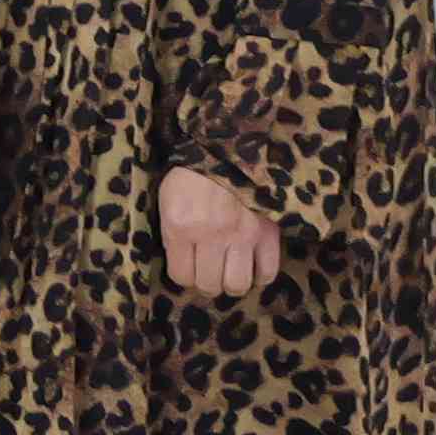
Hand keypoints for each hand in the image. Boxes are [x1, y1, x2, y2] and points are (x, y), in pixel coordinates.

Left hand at [159, 164, 283, 299]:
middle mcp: (213, 236)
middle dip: (207, 284)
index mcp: (181, 227)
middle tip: (209, 273)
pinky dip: (260, 276)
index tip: (188, 270)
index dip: (184, 277)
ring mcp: (244, 236)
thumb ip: (172, 234)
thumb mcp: (166, 201)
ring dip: (233, 284)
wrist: (228, 149)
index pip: (181, 276)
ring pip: (239, 284)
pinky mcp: (269, 232)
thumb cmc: (190, 175)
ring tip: (230, 273)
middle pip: (211, 285)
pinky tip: (253, 268)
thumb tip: (181, 263)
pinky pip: (269, 270)